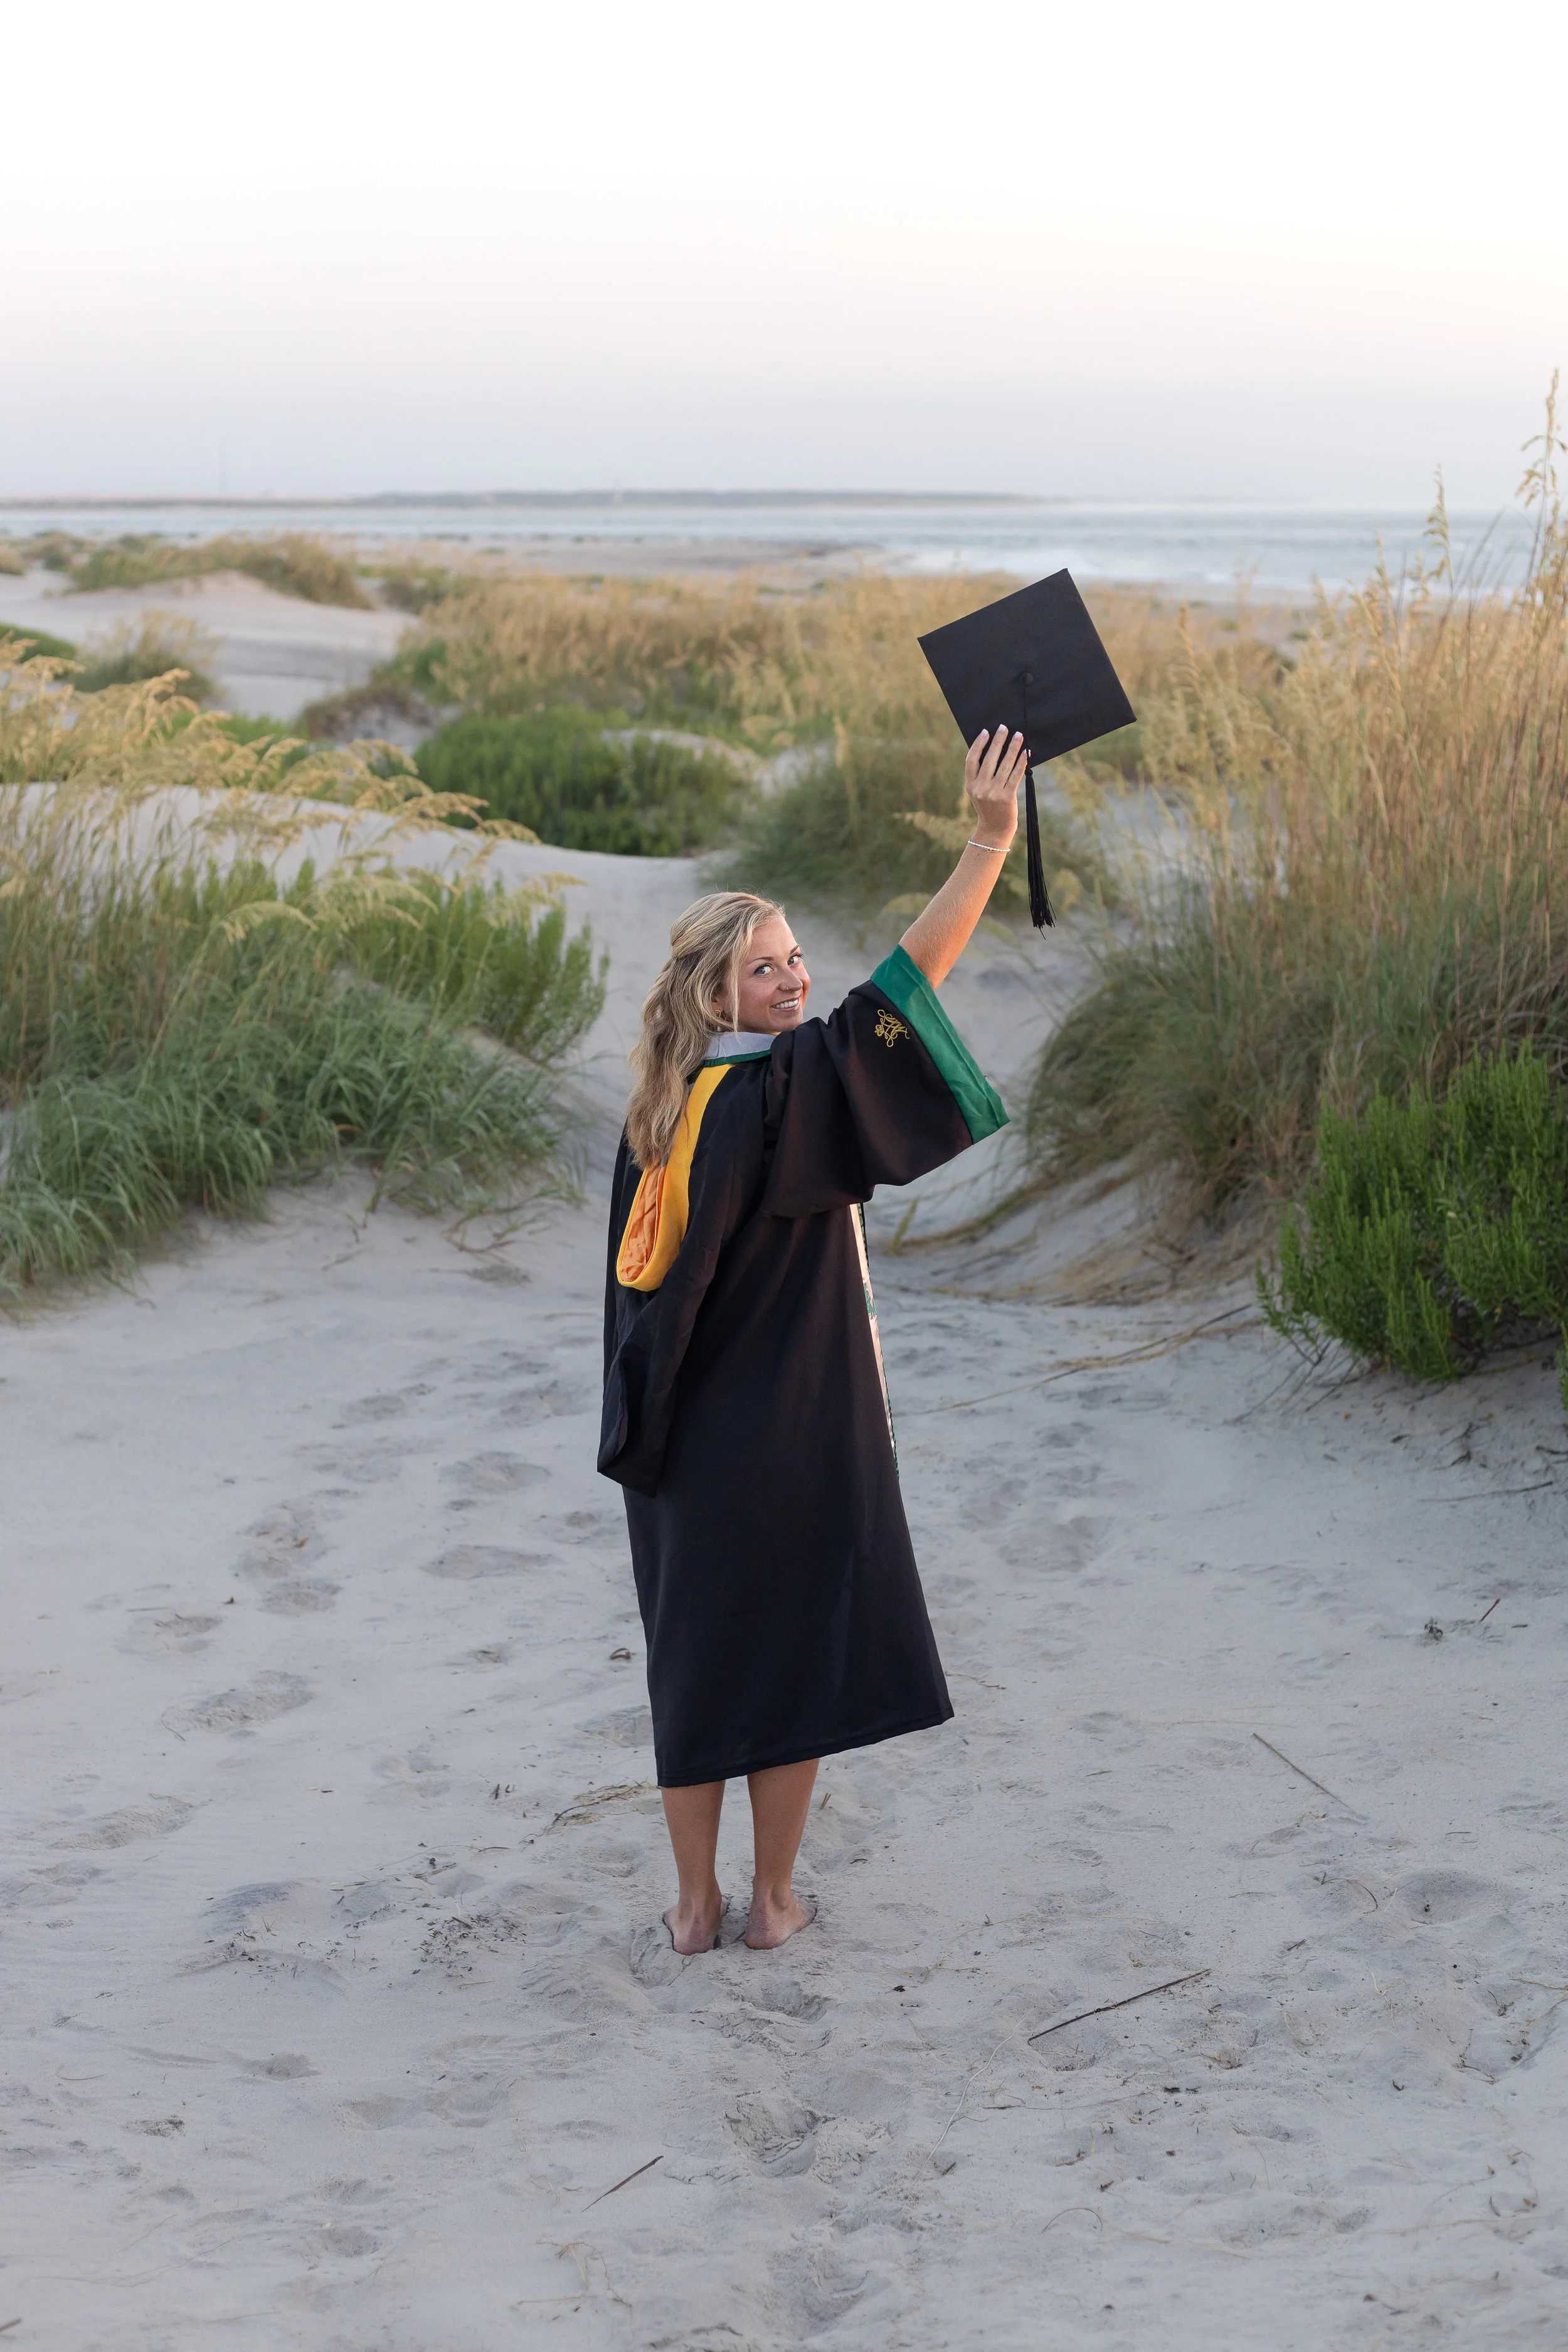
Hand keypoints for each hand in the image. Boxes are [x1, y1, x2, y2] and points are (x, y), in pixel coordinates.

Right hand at [964, 728, 1028, 847]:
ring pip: (1004, 765)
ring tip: (1018, 736)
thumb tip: (994, 749)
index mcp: (970, 785)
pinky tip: (1025, 753)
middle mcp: (980, 788)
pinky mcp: (1006, 798)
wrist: (994, 830)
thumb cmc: (989, 808)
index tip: (986, 732)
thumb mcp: (978, 792)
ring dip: (1013, 748)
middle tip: (1004, 728)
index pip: (971, 760)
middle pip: (989, 759)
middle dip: (998, 741)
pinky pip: (1015, 776)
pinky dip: (1021, 763)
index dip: (978, 744)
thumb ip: (981, 775)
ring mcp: (993, 793)